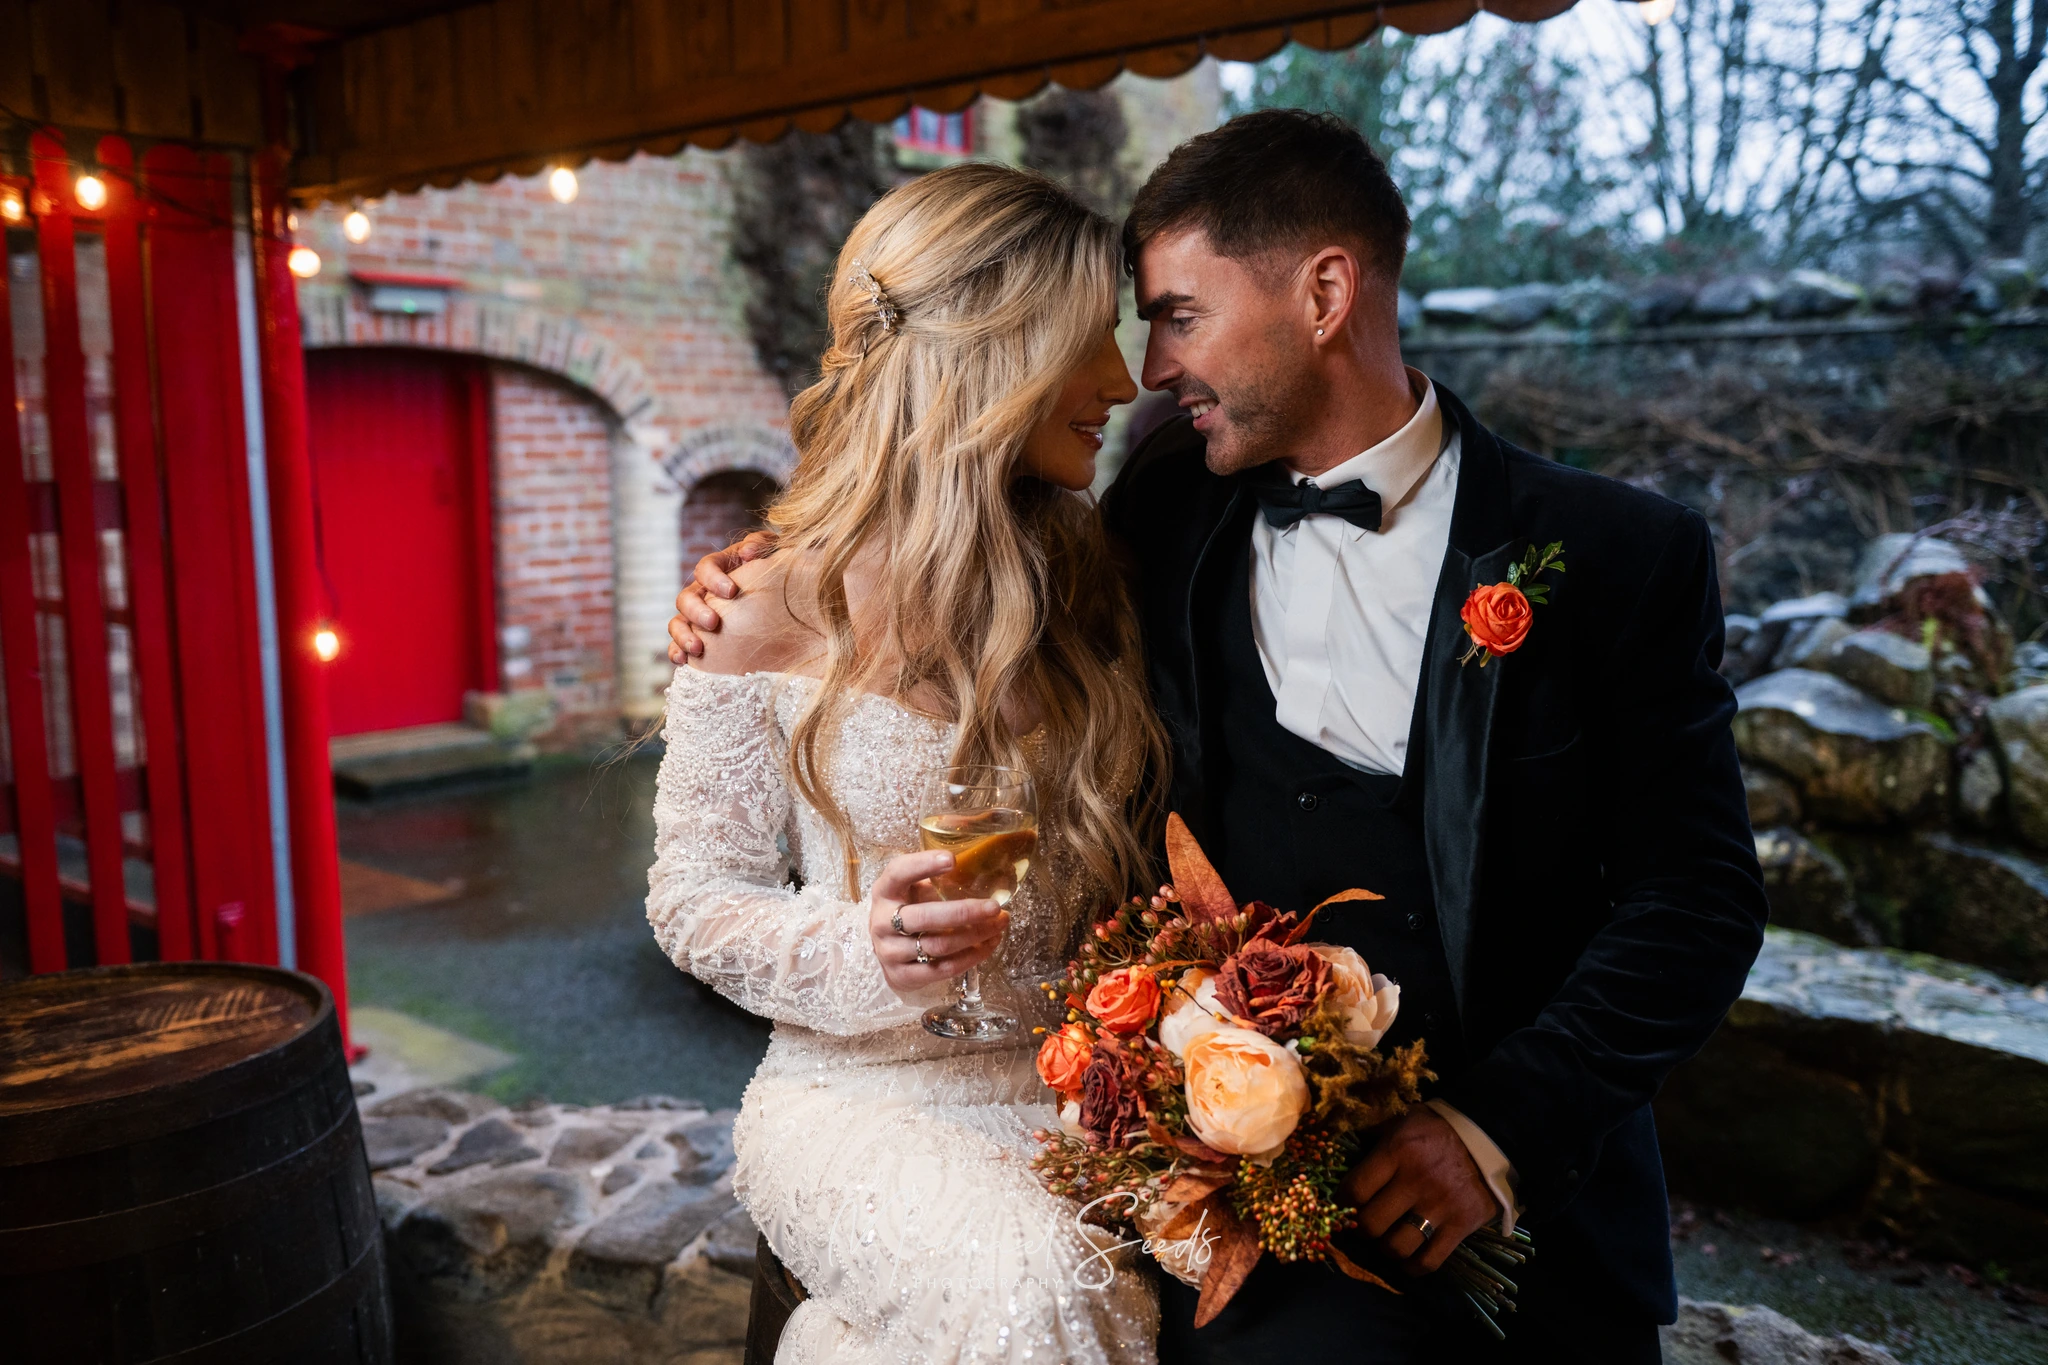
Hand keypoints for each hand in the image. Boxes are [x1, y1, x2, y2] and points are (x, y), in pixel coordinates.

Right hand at [667, 532, 776, 662]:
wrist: (776, 591)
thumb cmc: (770, 569)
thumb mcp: (769, 551)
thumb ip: (760, 544)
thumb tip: (748, 552)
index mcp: (716, 569)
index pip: (705, 568)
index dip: (713, 579)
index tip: (731, 591)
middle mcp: (701, 592)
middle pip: (686, 599)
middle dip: (697, 611)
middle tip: (713, 622)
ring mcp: (695, 616)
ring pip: (678, 623)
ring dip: (683, 635)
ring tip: (697, 648)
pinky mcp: (697, 636)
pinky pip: (678, 645)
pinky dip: (677, 652)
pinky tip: (683, 661)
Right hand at [867, 850, 1008, 993]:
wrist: (886, 951)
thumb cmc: (908, 909)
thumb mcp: (912, 890)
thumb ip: (936, 881)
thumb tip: (984, 871)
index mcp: (884, 892)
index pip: (898, 873)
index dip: (923, 865)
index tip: (952, 860)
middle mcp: (881, 922)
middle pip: (924, 917)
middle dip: (964, 912)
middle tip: (994, 907)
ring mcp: (890, 952)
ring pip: (938, 945)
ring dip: (975, 935)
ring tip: (999, 924)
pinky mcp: (902, 975)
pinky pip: (943, 969)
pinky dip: (971, 957)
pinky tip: (989, 944)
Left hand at [1340, 1107, 1496, 1273]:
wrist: (1491, 1137)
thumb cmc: (1438, 1129)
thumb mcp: (1403, 1121)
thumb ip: (1373, 1135)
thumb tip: (1339, 1148)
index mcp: (1398, 1151)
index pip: (1355, 1189)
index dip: (1341, 1203)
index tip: (1342, 1205)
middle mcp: (1416, 1181)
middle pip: (1372, 1224)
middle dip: (1361, 1229)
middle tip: (1364, 1224)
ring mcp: (1440, 1206)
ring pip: (1397, 1247)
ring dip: (1386, 1249)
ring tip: (1387, 1240)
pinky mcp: (1461, 1226)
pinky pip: (1429, 1261)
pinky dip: (1413, 1267)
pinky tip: (1407, 1259)